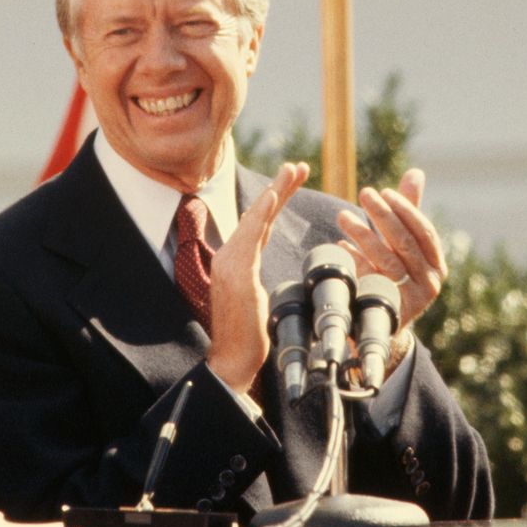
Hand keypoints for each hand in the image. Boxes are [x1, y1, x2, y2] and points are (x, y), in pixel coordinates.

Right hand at [205, 162, 308, 392]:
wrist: (232, 361)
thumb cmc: (248, 337)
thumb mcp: (256, 299)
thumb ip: (257, 279)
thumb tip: (269, 274)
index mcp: (236, 262)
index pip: (260, 225)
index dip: (275, 202)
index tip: (292, 181)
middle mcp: (228, 257)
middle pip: (258, 216)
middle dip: (279, 188)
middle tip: (298, 165)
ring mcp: (230, 264)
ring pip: (255, 219)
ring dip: (275, 192)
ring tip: (293, 170)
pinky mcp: (236, 274)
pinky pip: (250, 237)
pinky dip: (261, 214)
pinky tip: (272, 197)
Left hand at [335, 168, 446, 339]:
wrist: (381, 323)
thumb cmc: (394, 274)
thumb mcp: (403, 243)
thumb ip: (410, 210)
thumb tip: (416, 172)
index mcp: (436, 264)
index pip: (424, 230)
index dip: (405, 209)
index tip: (384, 191)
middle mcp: (430, 283)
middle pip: (405, 243)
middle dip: (383, 216)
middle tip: (364, 193)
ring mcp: (410, 300)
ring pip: (385, 261)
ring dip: (363, 235)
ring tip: (342, 216)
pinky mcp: (387, 312)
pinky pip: (368, 280)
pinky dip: (354, 261)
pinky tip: (339, 245)